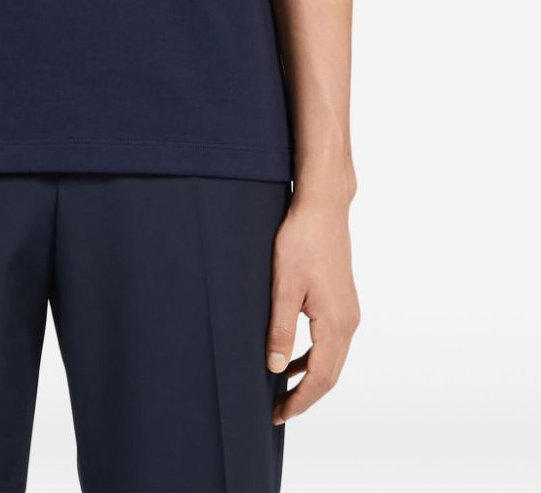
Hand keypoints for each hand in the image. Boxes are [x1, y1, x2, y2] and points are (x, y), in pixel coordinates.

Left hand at [266, 196, 359, 423]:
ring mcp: (349, 312)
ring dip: (310, 377)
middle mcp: (349, 322)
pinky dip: (315, 356)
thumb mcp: (283, 287)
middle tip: (277, 411)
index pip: (320, 379)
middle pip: (330, 375)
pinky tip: (294, 357)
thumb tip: (276, 369)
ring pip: (333, 359)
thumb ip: (281, 330)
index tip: (277, 416)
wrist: (323, 209)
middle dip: (305, 396)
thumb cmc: (301, 242)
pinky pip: (332, 341)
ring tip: (282, 389)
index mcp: (335, 324)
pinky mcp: (344, 301)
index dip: (299, 401)